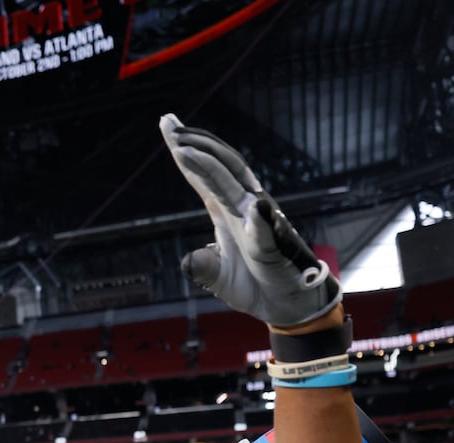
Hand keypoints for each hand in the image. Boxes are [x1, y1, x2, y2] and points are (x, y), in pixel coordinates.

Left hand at [160, 113, 339, 328]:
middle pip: (216, 168)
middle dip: (193, 145)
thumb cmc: (255, 285)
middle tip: (168, 124)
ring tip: (185, 150)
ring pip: (234, 186)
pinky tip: (253, 206)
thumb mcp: (217, 277)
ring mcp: (259, 222)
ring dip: (211, 167)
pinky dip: (260, 218)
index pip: (202, 175)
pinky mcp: (275, 244)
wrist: (286, 306)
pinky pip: (268, 228)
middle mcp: (243, 208)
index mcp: (226, 211)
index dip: (185, 152)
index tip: (167, 125)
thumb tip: (188, 259)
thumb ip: (201, 266)